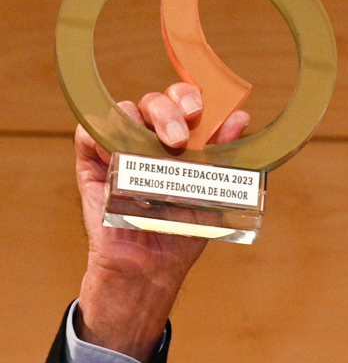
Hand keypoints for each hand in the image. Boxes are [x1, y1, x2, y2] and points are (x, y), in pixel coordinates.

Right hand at [75, 84, 249, 361]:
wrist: (151, 265)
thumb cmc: (181, 231)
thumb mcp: (210, 191)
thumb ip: (223, 155)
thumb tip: (241, 118)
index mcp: (180, 141)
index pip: (184, 104)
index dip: (190, 97)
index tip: (200, 111)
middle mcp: (150, 138)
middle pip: (156, 102)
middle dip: (169, 110)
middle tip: (179, 137)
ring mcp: (120, 147)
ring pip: (125, 111)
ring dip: (140, 123)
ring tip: (155, 153)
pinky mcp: (93, 160)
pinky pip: (91, 130)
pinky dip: (104, 134)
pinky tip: (121, 155)